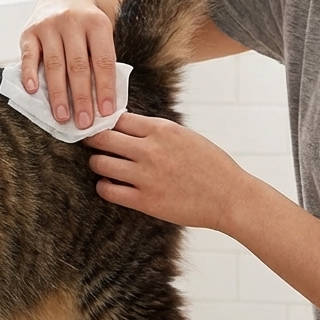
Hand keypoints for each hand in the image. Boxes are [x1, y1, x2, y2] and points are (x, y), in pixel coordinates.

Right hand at [19, 0, 118, 127]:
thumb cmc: (88, 27)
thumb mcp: (102, 36)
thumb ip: (103, 61)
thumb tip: (104, 103)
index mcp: (97, 23)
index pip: (103, 61)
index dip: (105, 88)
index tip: (107, 112)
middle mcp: (72, 21)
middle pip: (78, 65)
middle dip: (82, 97)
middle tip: (84, 123)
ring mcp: (48, 25)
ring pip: (54, 64)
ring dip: (58, 94)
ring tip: (62, 117)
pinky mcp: (29, 31)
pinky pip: (28, 55)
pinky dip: (29, 74)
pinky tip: (32, 91)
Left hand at [85, 111, 254, 230]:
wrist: (229, 197)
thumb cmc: (211, 165)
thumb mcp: (185, 136)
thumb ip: (157, 131)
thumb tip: (128, 125)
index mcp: (162, 129)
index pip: (118, 118)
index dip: (105, 121)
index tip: (99, 126)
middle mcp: (150, 150)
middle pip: (103, 138)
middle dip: (93, 139)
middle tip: (90, 142)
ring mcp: (145, 176)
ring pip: (100, 163)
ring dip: (97, 163)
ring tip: (102, 165)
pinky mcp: (144, 201)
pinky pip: (108, 190)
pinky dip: (104, 186)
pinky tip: (110, 184)